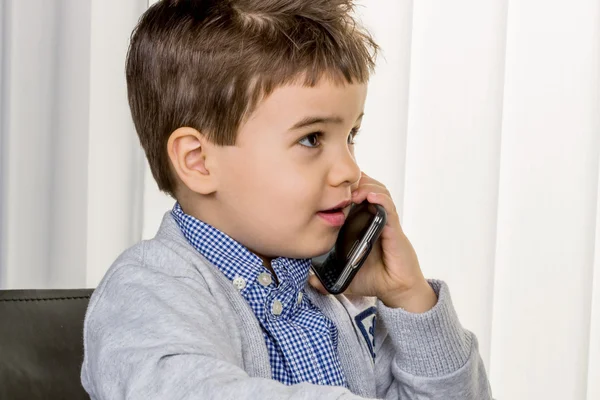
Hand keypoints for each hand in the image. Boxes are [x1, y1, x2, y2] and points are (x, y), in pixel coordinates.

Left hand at [309, 172, 436, 312]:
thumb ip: (327, 278)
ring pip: (378, 191)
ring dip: (366, 187)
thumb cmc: (373, 278)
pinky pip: (389, 208)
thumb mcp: (345, 275)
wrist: (396, 290)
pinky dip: (381, 199)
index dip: (342, 187)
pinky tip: (371, 197)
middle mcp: (373, 218)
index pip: (353, 195)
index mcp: (360, 223)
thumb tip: (309, 280)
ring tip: (353, 191)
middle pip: (366, 186)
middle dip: (353, 181)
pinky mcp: (394, 229)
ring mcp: (385, 221)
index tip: (328, 186)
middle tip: (339, 184)